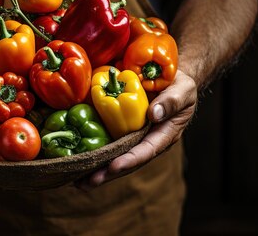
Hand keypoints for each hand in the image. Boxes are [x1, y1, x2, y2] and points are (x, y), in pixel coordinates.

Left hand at [76, 70, 196, 189]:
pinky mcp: (121, 130)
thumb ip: (171, 101)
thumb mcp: (182, 90)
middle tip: (86, 183)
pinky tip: (75, 160)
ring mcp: (133, 137)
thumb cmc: (179, 85)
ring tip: (75, 181)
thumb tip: (154, 115)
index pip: (146, 151)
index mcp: (164, 135)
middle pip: (126, 162)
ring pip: (114, 157)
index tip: (114, 167)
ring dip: (95, 169)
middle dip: (106, 173)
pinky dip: (92, 152)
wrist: (168, 75)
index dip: (130, 160)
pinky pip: (107, 143)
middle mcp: (146, 141)